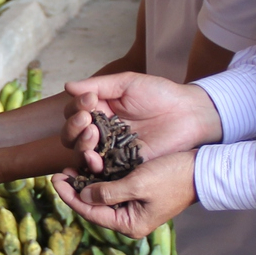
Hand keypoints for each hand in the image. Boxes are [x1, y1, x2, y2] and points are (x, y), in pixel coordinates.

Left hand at [51, 151, 197, 239]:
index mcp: (130, 224)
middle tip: (60, 172)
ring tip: (72, 166)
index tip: (56, 180)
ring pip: (102, 195)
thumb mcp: (138, 184)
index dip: (70, 196)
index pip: (91, 212)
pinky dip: (101, 176)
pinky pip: (113, 186)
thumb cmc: (173, 177)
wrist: (202, 169)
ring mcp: (134, 205)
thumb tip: (83, 196)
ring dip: (87, 181)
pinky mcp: (138, 192)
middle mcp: (129, 218)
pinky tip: (91, 163)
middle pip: (94, 206)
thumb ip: (108, 192)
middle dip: (76, 189)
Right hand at [61, 72, 222, 173]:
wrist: (188, 114)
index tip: (89, 99)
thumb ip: (99, 85)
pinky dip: (92, 165)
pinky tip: (94, 157)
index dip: (76, 108)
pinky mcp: (122, 166)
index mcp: (101, 111)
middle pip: (72, 136)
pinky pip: (100, 170)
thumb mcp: (127, 84)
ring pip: (82, 153)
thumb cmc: (160, 95)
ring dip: (80, 144)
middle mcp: (102, 132)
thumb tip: (67, 86)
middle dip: (74, 128)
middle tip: (87, 119)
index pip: (74, 114)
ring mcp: (111, 150)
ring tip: (93, 134)